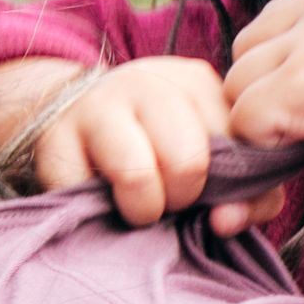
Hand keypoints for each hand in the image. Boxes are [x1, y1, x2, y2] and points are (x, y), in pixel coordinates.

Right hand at [22, 58, 245, 225]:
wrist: (73, 112)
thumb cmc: (158, 145)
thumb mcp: (211, 153)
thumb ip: (249, 193)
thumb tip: (226, 221)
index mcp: (195, 82)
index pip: (236, 146)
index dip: (232, 189)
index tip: (216, 199)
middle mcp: (146, 83)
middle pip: (188, 161)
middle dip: (185, 199)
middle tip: (173, 202)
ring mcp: (96, 106)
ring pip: (136, 175)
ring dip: (144, 210)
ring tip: (141, 208)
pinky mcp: (54, 140)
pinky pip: (85, 194)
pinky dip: (97, 214)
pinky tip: (104, 202)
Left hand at [217, 0, 303, 149]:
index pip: (279, 15)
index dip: (278, 61)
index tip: (301, 93)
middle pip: (248, 46)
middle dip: (260, 86)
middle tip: (294, 123)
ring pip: (239, 83)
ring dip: (260, 118)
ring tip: (303, 139)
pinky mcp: (297, 86)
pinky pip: (245, 117)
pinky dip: (263, 144)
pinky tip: (303, 150)